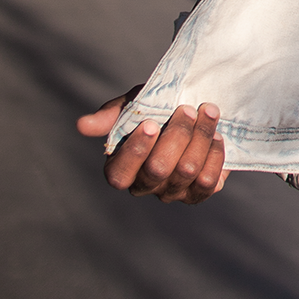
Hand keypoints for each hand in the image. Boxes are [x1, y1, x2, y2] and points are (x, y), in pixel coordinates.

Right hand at [76, 90, 225, 204]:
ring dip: (200, 137)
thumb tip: (82, 125)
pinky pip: (208, 182)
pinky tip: (217, 135)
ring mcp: (173, 192)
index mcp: (121, 168)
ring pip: (187, 172)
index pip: (119, 174)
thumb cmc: (156, 109)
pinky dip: (215, 155)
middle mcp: (145, 186)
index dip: (135, 151)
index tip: (151, 123)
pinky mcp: (199, 193)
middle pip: (159, 169)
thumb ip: (111, 116)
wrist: (194, 110)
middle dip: (177, 135)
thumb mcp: (132, 105)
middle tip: (187, 109)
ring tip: (208, 112)